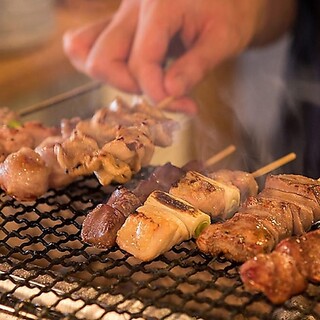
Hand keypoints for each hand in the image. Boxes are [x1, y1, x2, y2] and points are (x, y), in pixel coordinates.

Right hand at [63, 0, 294, 113]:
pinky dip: (102, 65)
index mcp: (159, 5)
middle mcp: (131, 7)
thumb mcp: (225, 39)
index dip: (156, 93)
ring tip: (146, 82)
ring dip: (113, 78)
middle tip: (164, 92)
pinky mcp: (120, 23)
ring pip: (86, 51)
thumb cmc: (230, 11)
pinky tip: (125, 74)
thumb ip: (195, 67)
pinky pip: (88, 43)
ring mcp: (121, 13)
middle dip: (131, 87)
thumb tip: (168, 95)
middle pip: (102, 59)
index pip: (140, 62)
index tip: (184, 108)